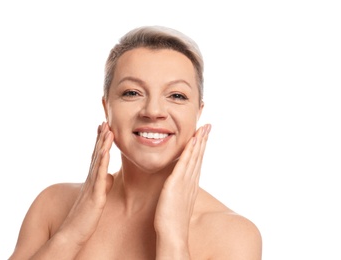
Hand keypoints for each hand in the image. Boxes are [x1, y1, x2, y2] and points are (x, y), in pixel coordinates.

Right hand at [56, 122, 113, 246]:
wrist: (73, 233)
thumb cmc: (85, 217)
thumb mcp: (97, 198)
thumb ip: (103, 185)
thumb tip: (110, 176)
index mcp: (93, 180)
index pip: (97, 157)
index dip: (101, 142)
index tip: (105, 127)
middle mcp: (91, 179)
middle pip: (96, 154)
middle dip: (101, 137)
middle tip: (105, 121)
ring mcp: (92, 186)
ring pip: (98, 160)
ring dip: (102, 144)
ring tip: (107, 128)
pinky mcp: (95, 195)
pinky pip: (99, 175)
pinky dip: (103, 161)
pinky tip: (106, 150)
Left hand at [154, 124, 210, 252]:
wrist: (172, 234)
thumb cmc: (171, 221)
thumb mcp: (177, 201)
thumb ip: (178, 191)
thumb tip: (176, 186)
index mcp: (190, 184)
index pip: (197, 162)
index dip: (200, 148)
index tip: (203, 135)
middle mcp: (191, 181)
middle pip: (199, 156)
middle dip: (203, 140)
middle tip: (208, 125)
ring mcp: (186, 182)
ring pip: (194, 157)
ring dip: (199, 141)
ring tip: (203, 128)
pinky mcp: (177, 184)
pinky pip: (184, 163)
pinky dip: (189, 151)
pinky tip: (192, 140)